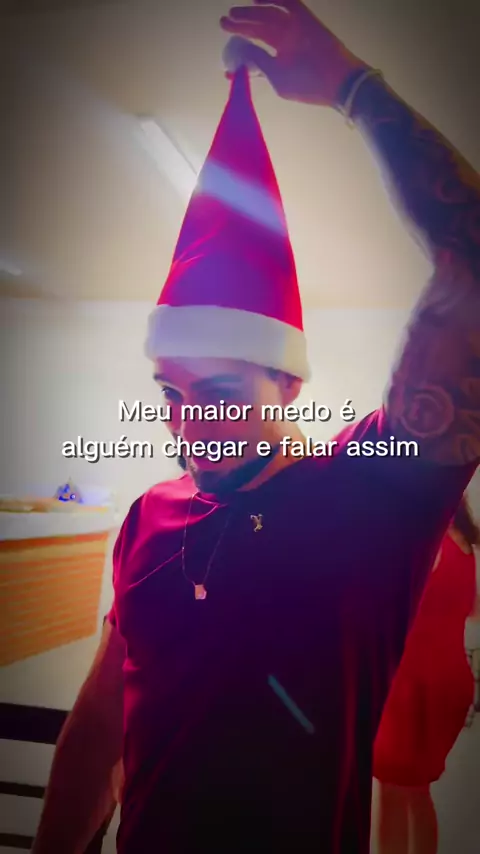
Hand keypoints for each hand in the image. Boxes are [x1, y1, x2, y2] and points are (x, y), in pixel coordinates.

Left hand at [220, 0, 367, 106]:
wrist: (339, 81)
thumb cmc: (308, 85)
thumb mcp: (277, 78)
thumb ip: (259, 63)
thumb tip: (241, 53)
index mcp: (280, 58)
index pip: (256, 52)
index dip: (240, 53)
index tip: (225, 60)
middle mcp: (287, 41)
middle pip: (260, 29)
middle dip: (242, 26)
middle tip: (224, 23)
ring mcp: (296, 29)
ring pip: (269, 15)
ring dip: (251, 13)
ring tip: (234, 13)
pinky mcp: (306, 18)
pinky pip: (288, 3)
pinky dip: (272, 0)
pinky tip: (255, 0)